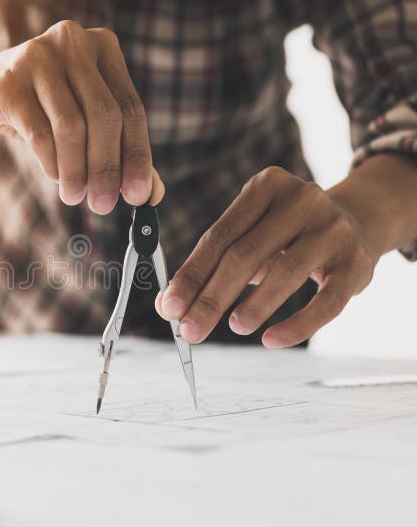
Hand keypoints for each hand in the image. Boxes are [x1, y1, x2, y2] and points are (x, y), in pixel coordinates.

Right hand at [0, 20, 163, 212]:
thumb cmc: (37, 106)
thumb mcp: (80, 120)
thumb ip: (117, 150)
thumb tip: (152, 193)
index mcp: (102, 47)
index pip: (131, 108)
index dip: (138, 156)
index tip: (139, 196)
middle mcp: (73, 43)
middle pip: (105, 116)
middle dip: (107, 168)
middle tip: (104, 204)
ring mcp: (38, 57)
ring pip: (72, 127)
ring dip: (77, 171)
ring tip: (76, 196)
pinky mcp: (8, 82)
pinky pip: (39, 133)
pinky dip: (51, 163)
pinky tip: (54, 176)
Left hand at [156, 166, 379, 347]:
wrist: (358, 223)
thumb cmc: (287, 235)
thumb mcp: (249, 237)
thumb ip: (209, 267)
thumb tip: (167, 306)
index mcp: (266, 186)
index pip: (218, 236)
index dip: (191, 275)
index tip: (170, 307)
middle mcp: (301, 200)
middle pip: (245, 255)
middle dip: (212, 298)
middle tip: (191, 330)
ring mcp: (332, 229)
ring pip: (285, 274)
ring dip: (253, 307)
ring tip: (234, 328)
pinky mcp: (356, 262)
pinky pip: (325, 302)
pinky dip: (296, 326)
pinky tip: (271, 340)